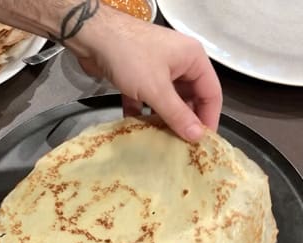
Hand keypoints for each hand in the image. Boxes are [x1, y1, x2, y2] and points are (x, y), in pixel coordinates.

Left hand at [73, 6, 222, 141]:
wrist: (90, 36)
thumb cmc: (129, 57)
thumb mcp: (157, 89)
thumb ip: (178, 115)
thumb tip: (197, 137)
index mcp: (193, 59)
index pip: (211, 93)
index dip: (209, 118)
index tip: (203, 143)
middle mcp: (179, 63)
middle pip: (190, 98)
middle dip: (184, 121)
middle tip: (181, 146)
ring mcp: (158, 68)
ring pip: (168, 100)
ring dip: (163, 119)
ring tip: (162, 142)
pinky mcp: (139, 75)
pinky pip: (148, 98)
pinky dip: (144, 112)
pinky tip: (138, 129)